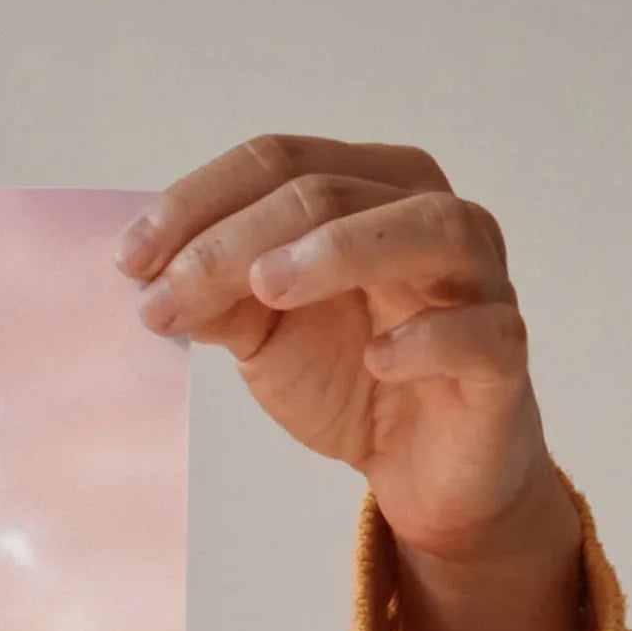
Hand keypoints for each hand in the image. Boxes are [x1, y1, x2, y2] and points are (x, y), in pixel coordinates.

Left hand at [122, 135, 603, 630]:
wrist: (422, 468)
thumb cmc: (352, 376)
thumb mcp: (266, 333)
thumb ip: (219, 295)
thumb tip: (151, 273)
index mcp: (370, 190)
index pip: (281, 162)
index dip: (199, 202)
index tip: (129, 260)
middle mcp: (431, 216)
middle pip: (332, 192)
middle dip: (236, 239)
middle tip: (166, 293)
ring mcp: (478, 281)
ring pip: (426, 229)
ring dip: (340, 250)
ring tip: (267, 287)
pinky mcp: (502, 356)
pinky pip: (480, 331)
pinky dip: (429, 337)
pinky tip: (378, 357)